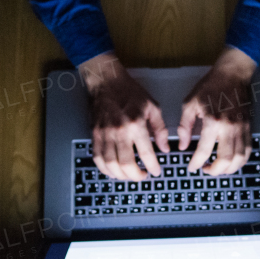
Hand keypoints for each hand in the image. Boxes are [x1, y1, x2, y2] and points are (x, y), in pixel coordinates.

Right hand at [79, 52, 169, 180]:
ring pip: (110, 164)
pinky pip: (97, 158)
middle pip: (126, 164)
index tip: (157, 172)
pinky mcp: (95, 134)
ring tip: (130, 175)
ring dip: (121, 176)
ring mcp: (105, 134)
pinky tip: (113, 171)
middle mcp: (119, 131)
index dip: (153, 167)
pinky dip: (105, 169)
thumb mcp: (152, 107)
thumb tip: (164, 148)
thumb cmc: (131, 93)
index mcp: (136, 124)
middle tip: (143, 176)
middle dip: (136, 176)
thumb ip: (160, 129)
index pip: (146, 153)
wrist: (107, 82)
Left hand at [178, 47, 257, 175]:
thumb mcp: (189, 103)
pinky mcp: (248, 127)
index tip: (192, 167)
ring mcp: (241, 128)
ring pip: (239, 158)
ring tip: (218, 168)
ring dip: (229, 169)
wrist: (232, 75)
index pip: (204, 150)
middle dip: (214, 171)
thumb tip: (182, 146)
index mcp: (212, 121)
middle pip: (225, 160)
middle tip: (206, 170)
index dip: (196, 163)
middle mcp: (228, 127)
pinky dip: (240, 160)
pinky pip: (247, 150)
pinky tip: (232, 162)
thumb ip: (185, 126)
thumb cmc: (210, 87)